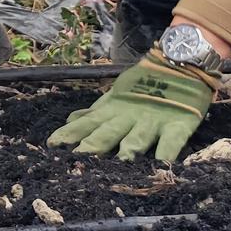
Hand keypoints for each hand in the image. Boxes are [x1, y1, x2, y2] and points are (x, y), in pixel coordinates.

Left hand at [46, 47, 214, 162]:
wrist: (179, 61)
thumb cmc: (144, 84)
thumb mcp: (114, 97)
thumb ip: (94, 113)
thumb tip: (69, 121)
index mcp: (112, 111)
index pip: (86, 124)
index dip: (69, 134)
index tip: (51, 146)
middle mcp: (128, 118)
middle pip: (106, 134)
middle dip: (91, 148)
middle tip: (76, 162)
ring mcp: (152, 122)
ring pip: (136, 140)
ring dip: (126, 152)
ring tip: (116, 167)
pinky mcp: (178, 125)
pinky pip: (171, 143)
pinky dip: (167, 156)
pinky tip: (161, 169)